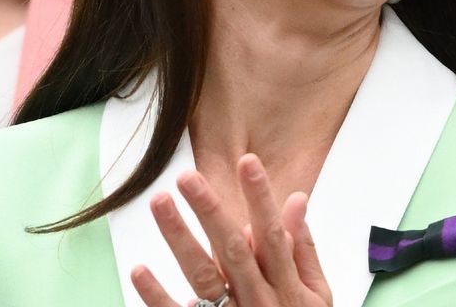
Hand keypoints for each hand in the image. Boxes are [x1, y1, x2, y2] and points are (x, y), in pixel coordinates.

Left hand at [131, 154, 331, 306]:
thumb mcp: (316, 295)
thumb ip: (304, 248)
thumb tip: (296, 200)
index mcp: (286, 286)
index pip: (273, 235)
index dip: (261, 198)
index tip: (247, 162)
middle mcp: (259, 300)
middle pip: (234, 251)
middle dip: (211, 211)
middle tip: (187, 177)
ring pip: (205, 277)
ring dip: (180, 239)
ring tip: (160, 204)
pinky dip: (158, 297)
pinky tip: (139, 271)